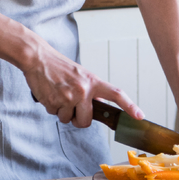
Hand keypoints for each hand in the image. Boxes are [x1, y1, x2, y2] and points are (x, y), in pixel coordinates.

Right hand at [21, 39, 142, 128]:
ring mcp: (68, 97)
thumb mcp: (80, 75)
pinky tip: (50, 93)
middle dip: (78, 119)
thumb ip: (90, 90)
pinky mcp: (53, 102)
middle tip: (71, 106)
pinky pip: (55, 115)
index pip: (116, 94)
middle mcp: (83, 90)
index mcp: (93, 82)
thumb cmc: (59, 67)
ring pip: (68, 119)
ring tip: (58, 94)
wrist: (38, 58)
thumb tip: (99, 105)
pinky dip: (52, 107)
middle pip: (86, 121)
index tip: (140, 116)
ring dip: (62, 112)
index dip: (130, 106)